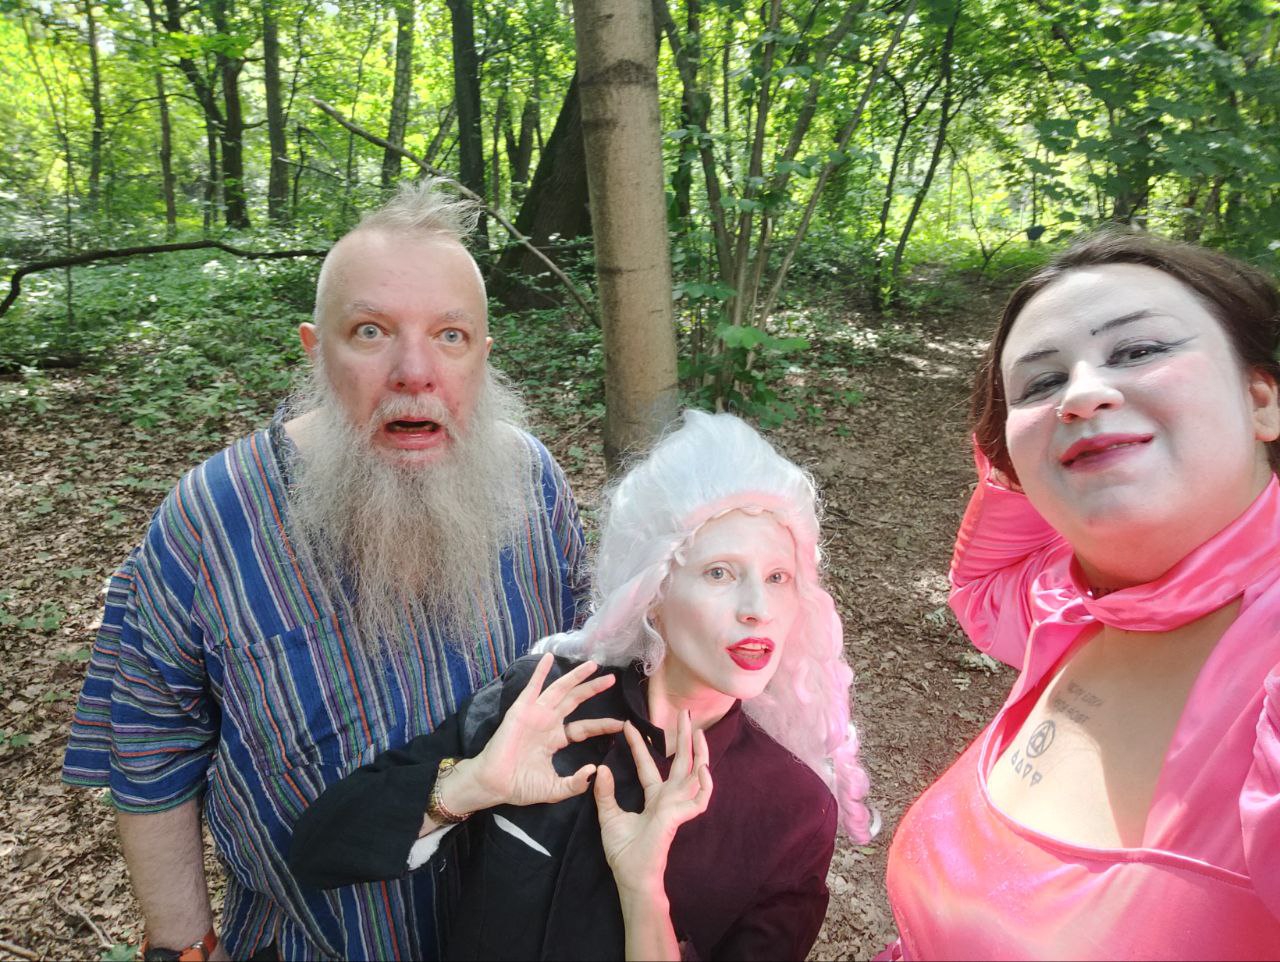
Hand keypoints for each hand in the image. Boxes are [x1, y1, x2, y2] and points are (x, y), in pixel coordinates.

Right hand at [456, 654, 623, 811]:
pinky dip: (540, 672)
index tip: (620, 724)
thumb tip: (594, 771)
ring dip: (575, 676)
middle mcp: (548, 723)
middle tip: (612, 679)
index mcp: (555, 739)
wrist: (495, 785)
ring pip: (560, 690)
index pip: (583, 727)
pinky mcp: (522, 710)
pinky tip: (549, 658)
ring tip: (592, 664)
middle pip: (575, 701)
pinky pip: (532, 688)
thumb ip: (575, 783)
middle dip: (593, 689)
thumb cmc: (520, 786)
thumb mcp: (555, 789)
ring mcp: (535, 714)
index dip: (601, 725)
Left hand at [594, 710, 712, 898]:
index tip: (628, 726)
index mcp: (654, 798)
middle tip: (685, 714)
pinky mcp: (680, 817)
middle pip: (680, 762)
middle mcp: (669, 798)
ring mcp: (677, 807)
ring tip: (699, 732)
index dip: (639, 746)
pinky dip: (705, 784)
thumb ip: (605, 793)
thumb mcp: (609, 816)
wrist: (631, 875)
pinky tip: (702, 767)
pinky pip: (700, 800)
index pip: (648, 765)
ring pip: (695, 775)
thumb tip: (601, 768)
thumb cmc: (623, 851)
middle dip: (683, 738)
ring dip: (700, 753)